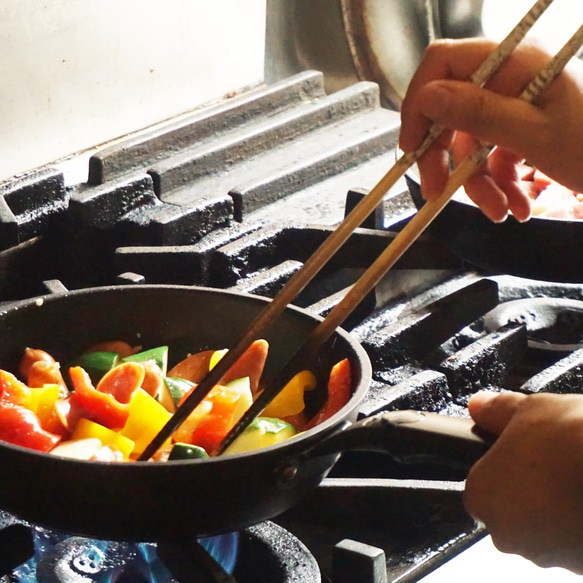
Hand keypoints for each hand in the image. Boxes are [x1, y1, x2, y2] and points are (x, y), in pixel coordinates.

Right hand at [399, 38, 582, 222]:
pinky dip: (498, 185)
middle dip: (444, 157)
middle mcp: (509, 79)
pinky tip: (515, 206)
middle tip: (439, 191)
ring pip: (470, 142)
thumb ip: (478, 113)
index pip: (442, 64)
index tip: (411, 146)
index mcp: (513, 63)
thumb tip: (427, 99)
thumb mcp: (536, 135)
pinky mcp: (521, 131)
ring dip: (477, 182)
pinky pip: (491, 156)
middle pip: (450, 110)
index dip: (418, 103)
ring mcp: (515, 106)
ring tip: (500, 211)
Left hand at [463, 390, 582, 572]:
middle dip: (531, 493)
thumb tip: (480, 406)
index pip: (481, 487)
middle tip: (553, 465)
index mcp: (483, 495)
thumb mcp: (530, 408)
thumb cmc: (575, 441)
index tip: (521, 457)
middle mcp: (508, 534)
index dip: (502, 469)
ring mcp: (548, 557)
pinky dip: (580, 525)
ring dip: (558, 512)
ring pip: (546, 533)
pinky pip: (576, 545)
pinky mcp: (582, 568)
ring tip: (576, 478)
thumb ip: (496, 411)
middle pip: (512, 512)